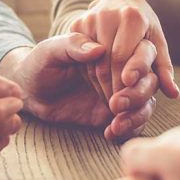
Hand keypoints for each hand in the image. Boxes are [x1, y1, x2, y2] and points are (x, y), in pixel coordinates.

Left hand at [5, 33, 160, 140]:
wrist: (30, 93)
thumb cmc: (39, 65)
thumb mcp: (50, 52)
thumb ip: (72, 46)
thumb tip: (98, 49)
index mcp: (112, 49)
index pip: (140, 52)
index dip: (138, 65)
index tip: (126, 78)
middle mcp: (122, 70)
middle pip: (149, 80)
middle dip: (138, 94)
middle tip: (116, 105)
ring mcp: (121, 93)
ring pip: (147, 103)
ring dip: (137, 115)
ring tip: (116, 124)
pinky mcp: (116, 115)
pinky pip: (134, 123)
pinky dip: (129, 130)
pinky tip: (111, 133)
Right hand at [70, 0, 178, 101]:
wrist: (121, 3)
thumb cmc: (145, 27)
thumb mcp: (157, 43)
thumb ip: (163, 68)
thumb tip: (173, 94)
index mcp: (132, 17)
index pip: (122, 57)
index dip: (122, 81)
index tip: (125, 100)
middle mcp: (108, 14)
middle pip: (106, 62)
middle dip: (113, 88)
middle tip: (118, 107)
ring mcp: (90, 18)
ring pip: (92, 62)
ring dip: (101, 86)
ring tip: (111, 102)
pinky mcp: (76, 24)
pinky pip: (81, 58)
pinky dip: (90, 76)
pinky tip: (100, 87)